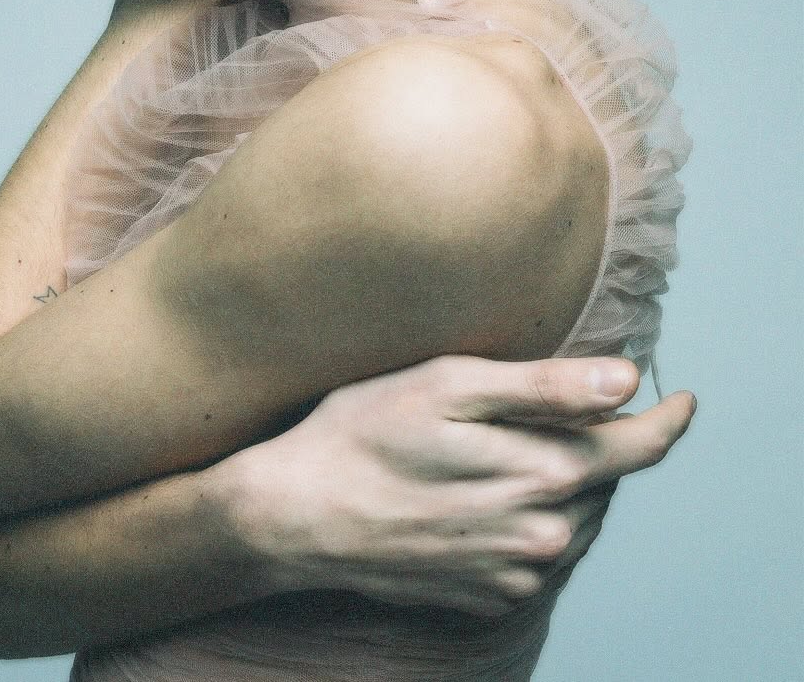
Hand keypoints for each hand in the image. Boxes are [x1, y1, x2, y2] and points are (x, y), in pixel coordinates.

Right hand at [224, 354, 696, 617]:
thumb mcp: (450, 386)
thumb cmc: (366, 433)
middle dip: (597, 442)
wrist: (298, 516)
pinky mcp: (487, 597)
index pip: (638, 448)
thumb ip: (546, 387)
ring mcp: (515, 574)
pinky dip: (530, 519)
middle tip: (558, 409)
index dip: (667, 419)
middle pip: (603, 480)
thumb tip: (627, 381)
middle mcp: (543, 536)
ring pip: (573, 518)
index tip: (680, 398)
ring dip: (565, 482)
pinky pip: (536, 553)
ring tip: (516, 448)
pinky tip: (486, 493)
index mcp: (544, 474)